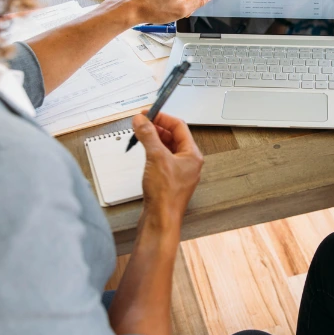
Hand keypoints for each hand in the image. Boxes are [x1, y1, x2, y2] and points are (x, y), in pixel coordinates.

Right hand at [131, 111, 203, 231]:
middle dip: (157, 128)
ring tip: (141, 134)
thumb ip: (148, 136)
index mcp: (192, 155)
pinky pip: (161, 159)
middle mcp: (188, 163)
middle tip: (142, 122)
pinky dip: (152, 152)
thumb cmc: (166, 196)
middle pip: (173, 136)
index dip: (163, 117)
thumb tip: (142, 121)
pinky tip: (143, 152)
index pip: (179, 126)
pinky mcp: (168, 180)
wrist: (160, 220)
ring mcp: (178, 172)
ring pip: (166, 148)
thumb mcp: (156, 158)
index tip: (148, 113)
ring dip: (154, 139)